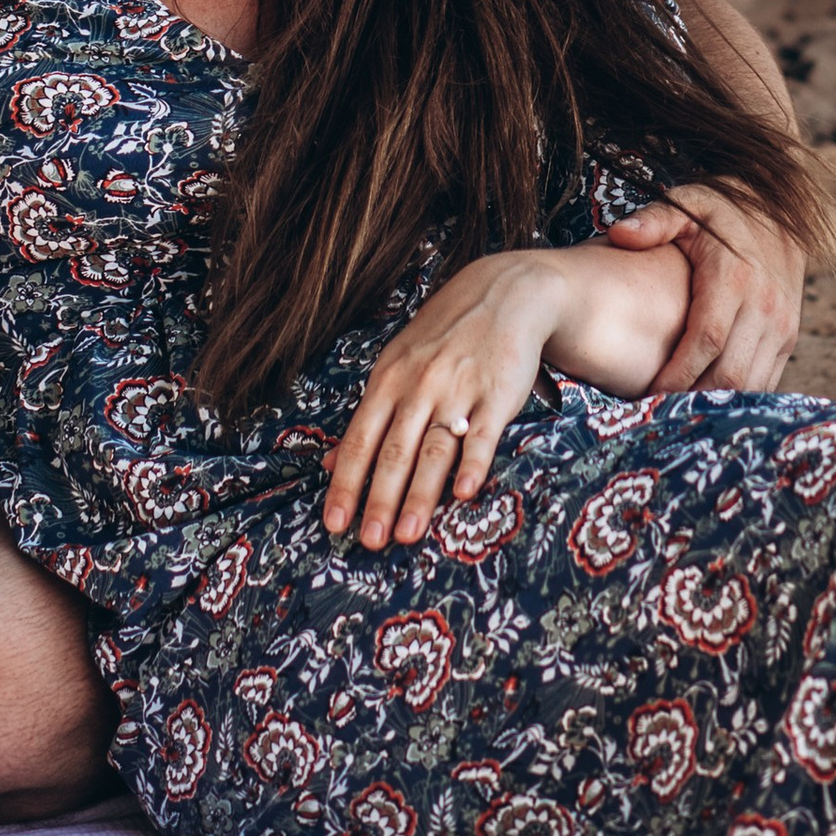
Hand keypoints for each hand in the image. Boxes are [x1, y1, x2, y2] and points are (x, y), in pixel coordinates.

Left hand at [324, 253, 565, 551]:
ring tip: (407, 535)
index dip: (346, 483)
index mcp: (389, 380)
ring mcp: (458, 389)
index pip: (361, 439)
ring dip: (420, 495)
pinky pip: (483, 435)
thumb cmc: (444, 337)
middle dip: (379, 498)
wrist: (504, 293)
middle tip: (369, 542)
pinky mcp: (497, 394)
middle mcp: (419, 386)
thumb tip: (331, 462)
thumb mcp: (397, 366)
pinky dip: (473, 464)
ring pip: (434, 450)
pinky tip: (465, 493)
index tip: (334, 523)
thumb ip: (368, 416)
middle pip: (395, 450)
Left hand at [606, 182, 804, 394]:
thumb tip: (620, 235)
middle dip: (695, 398)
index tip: (650, 392)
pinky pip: (767, 379)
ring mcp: (782, 324)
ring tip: (681, 412)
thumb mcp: (687, 203)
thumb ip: (654, 221)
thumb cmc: (722, 210)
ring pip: (751, 384)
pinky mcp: (789, 335)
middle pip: (730, 373)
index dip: (679, 373)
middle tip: (659, 413)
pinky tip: (709, 401)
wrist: (781, 208)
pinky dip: (739, 396)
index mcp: (734, 277)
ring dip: (717, 404)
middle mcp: (764, 305)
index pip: (706, 340)